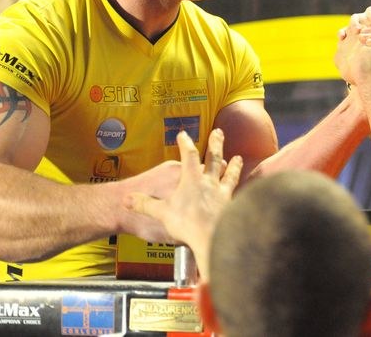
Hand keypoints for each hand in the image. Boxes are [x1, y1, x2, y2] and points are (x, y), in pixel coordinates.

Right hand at [125, 129, 242, 276]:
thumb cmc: (185, 224)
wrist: (209, 239)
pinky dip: (240, 188)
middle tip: (219, 132)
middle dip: (216, 144)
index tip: (183, 134)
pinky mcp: (231, 207)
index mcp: (192, 180)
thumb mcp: (159, 213)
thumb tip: (126, 199)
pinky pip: (236, 193)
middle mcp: (210, 182)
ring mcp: (223, 194)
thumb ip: (143, 204)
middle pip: (215, 158)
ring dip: (234, 165)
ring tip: (238, 158)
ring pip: (230, 175)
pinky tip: (244, 189)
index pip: (189, 155)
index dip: (185, 144)